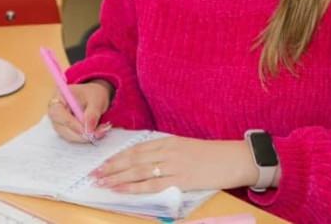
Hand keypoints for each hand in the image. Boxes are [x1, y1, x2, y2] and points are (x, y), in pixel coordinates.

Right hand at [47, 80, 112, 142]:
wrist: (93, 96)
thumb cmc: (92, 94)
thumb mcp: (96, 100)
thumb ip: (92, 114)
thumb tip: (89, 130)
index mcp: (59, 97)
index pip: (58, 113)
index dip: (70, 123)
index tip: (85, 130)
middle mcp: (55, 111)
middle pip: (61, 127)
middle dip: (79, 133)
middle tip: (96, 134)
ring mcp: (59, 122)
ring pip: (67, 135)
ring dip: (84, 137)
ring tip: (101, 131)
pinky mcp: (65, 130)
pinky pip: (73, 137)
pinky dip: (85, 137)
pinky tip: (96, 132)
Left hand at [91, 136, 259, 192]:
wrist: (235, 158)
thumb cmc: (212, 155)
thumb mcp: (186, 147)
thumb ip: (166, 152)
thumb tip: (146, 162)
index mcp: (168, 141)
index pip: (136, 149)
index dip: (118, 157)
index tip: (103, 163)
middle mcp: (168, 151)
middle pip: (133, 159)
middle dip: (112, 167)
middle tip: (95, 174)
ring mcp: (174, 165)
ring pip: (139, 171)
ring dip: (118, 177)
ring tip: (102, 183)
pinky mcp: (182, 179)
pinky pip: (152, 184)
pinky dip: (134, 187)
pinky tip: (121, 189)